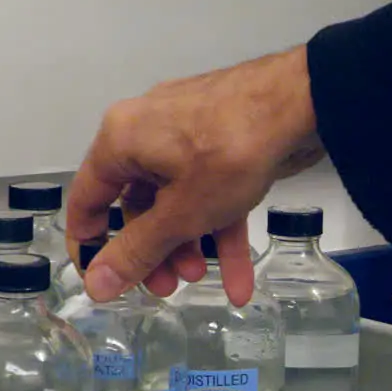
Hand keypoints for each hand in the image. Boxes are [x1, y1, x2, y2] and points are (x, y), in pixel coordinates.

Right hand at [65, 45, 323, 305]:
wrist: (305, 102)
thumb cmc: (229, 154)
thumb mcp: (180, 214)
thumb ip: (136, 252)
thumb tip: (95, 287)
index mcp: (120, 141)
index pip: (86, 201)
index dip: (90, 247)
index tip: (103, 283)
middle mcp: (146, 133)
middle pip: (137, 207)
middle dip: (153, 253)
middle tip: (166, 288)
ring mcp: (187, 136)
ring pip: (177, 203)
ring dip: (188, 246)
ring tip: (202, 280)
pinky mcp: (222, 143)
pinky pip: (210, 194)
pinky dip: (222, 233)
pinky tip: (240, 281)